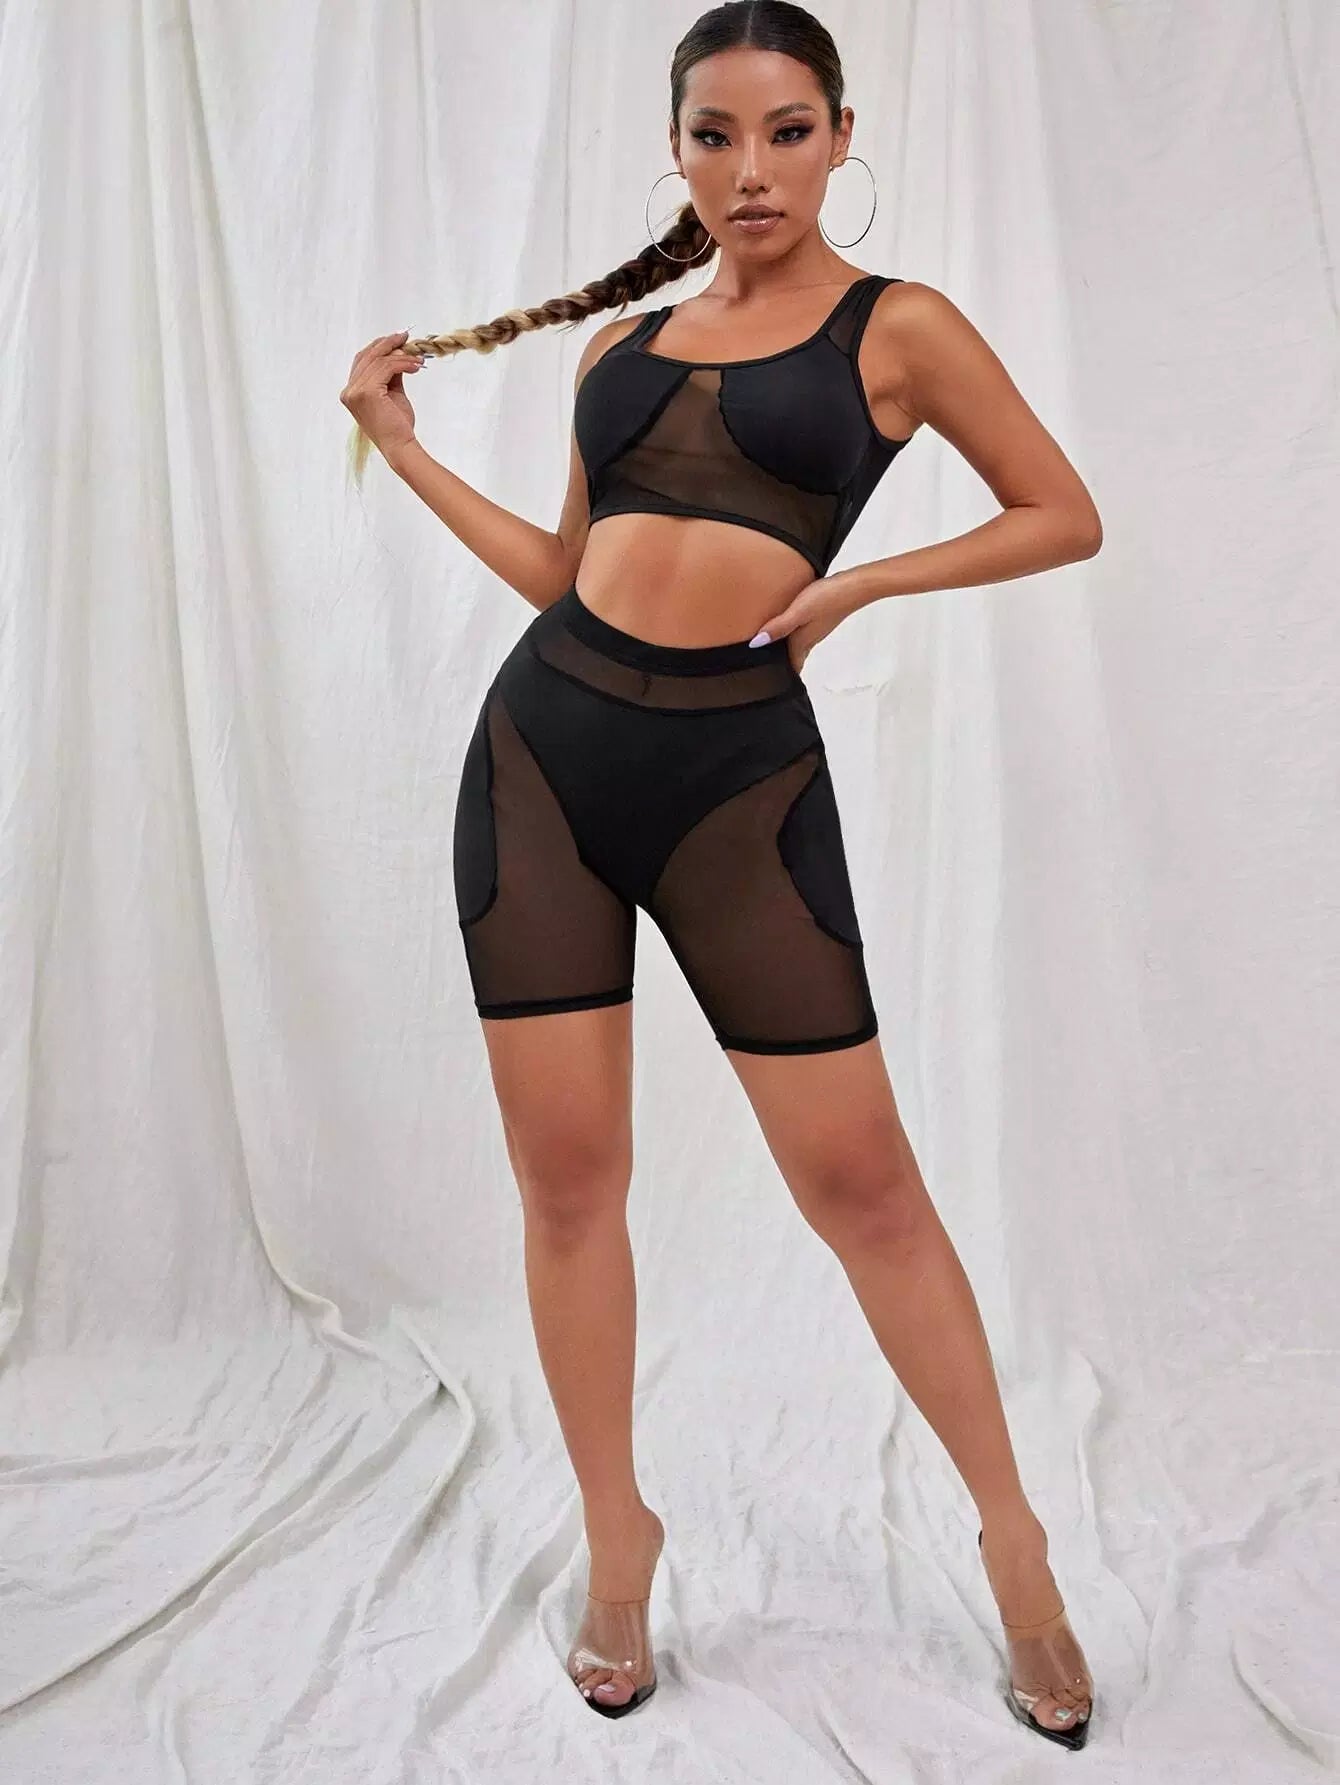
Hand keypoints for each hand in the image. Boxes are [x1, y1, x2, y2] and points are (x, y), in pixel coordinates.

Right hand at [340, 330, 424, 458]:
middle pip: (367, 356)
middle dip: (388, 343)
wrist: (400, 446)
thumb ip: (391, 373)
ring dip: (401, 356)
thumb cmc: (397, 426)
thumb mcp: (393, 393)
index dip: (378, 346)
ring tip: (418, 358)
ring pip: (379, 361)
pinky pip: (387, 367)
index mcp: (351, 392)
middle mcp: (349, 391)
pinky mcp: (367, 392)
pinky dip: (403, 363)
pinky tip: (416, 366)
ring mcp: (356, 391)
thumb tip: (398, 353)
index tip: (397, 339)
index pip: (362, 360)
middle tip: (406, 336)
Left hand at [749, 577, 861, 673]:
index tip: (767, 681)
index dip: (780, 675)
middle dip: (782, 664)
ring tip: (770, 648)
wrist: (855, 586)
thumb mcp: (799, 612)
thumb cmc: (828, 598)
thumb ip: (779, 627)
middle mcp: (810, 638)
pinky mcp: (820, 618)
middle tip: (765, 666)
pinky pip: (803, 632)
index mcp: (802, 641)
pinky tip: (786, 625)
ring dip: (786, 648)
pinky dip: (793, 634)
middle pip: (794, 657)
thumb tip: (757, 643)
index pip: (792, 667)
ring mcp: (816, 629)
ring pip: (799, 644)